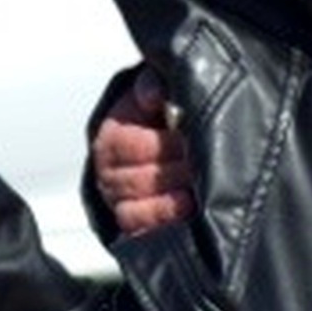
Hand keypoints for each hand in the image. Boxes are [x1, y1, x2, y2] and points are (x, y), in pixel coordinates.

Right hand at [92, 62, 195, 234]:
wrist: (151, 144)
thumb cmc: (155, 117)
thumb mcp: (152, 91)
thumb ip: (152, 85)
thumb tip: (153, 94)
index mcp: (113, 134)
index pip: (133, 145)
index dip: (165, 145)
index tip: (191, 140)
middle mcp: (108, 168)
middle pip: (138, 179)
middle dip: (176, 172)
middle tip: (203, 166)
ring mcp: (117, 195)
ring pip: (137, 204)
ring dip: (171, 198)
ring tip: (198, 189)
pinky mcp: (129, 219)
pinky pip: (136, 225)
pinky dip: (161, 218)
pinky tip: (186, 208)